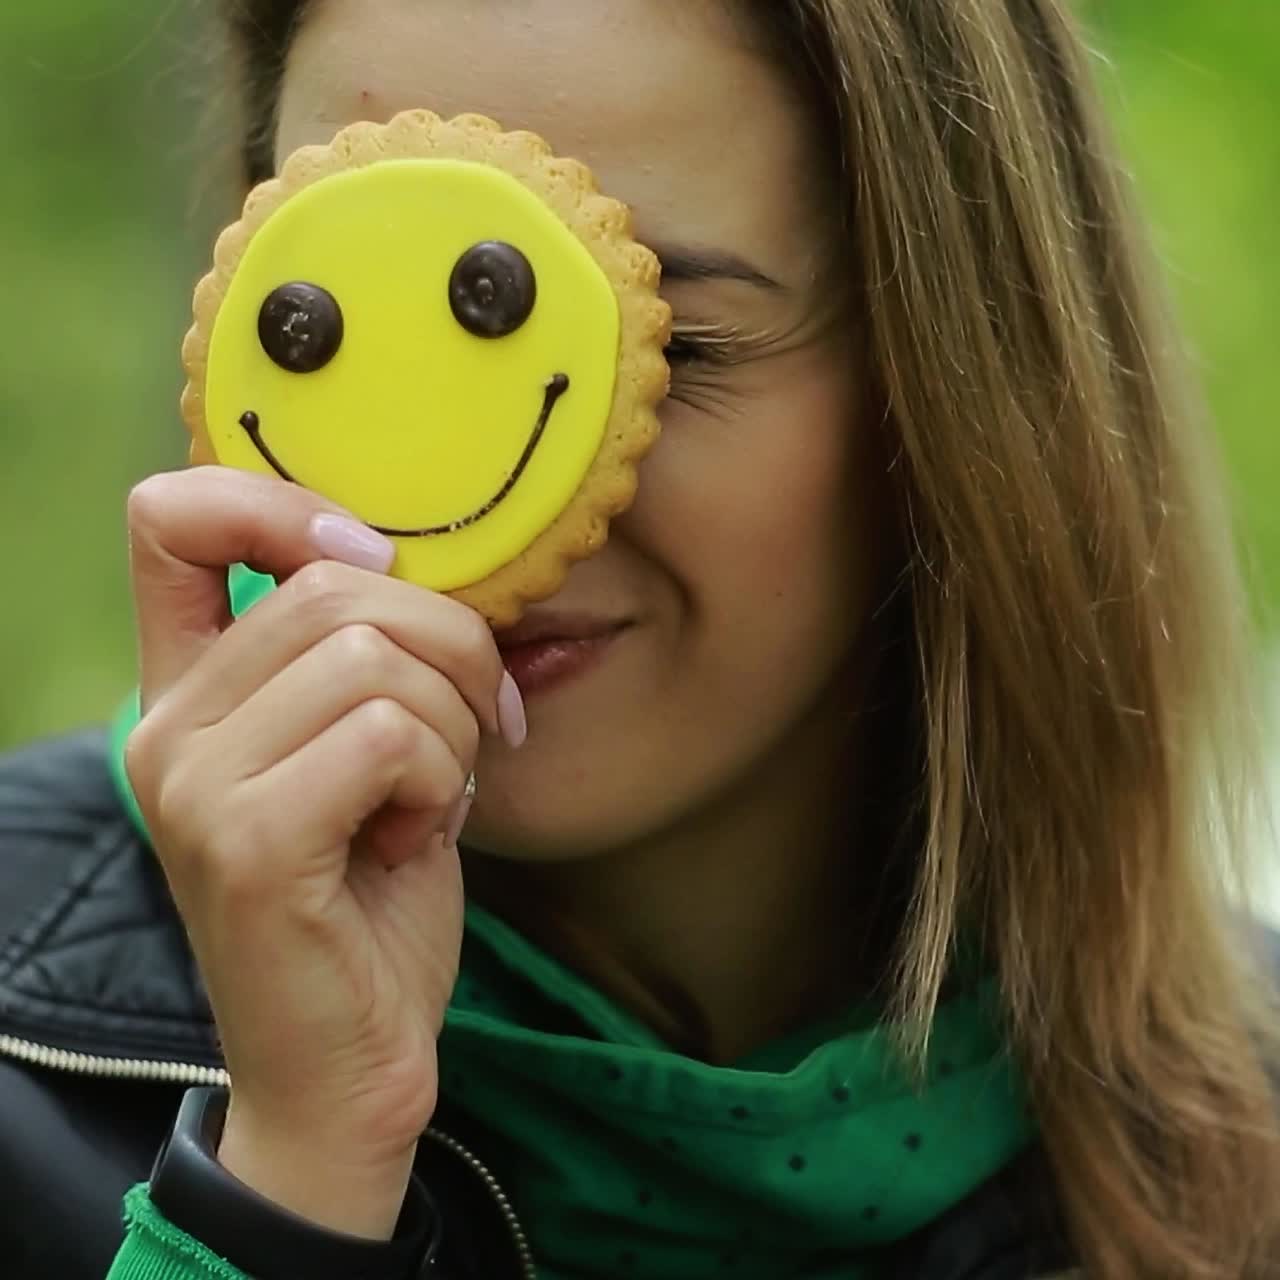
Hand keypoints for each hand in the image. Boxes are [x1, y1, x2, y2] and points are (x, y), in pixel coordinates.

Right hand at [123, 466, 523, 1237]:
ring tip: (433, 795)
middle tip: (472, 726)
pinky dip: (437, 777)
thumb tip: (407, 560)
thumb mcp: (371, 751)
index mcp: (191, 690)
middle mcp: (169, 726)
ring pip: (370, 655)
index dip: (287, 509)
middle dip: (449, 647)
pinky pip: (385, 734)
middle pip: (331, 586)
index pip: (173, 520)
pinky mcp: (244, 842)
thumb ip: (364, 654)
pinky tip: (413, 838)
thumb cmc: (372, 900)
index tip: (376, 569)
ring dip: (450, 722)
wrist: (351, 1064)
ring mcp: (194, 783)